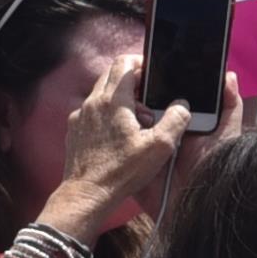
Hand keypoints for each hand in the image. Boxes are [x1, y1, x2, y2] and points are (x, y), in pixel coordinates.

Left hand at [49, 51, 194, 233]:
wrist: (87, 195)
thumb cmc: (122, 172)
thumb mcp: (160, 147)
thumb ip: (176, 120)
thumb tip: (181, 106)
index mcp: (113, 101)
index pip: (124, 63)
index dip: (141, 63)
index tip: (153, 75)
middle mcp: (92, 103)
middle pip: (111, 76)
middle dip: (133, 82)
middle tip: (150, 100)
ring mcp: (80, 117)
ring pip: (102, 95)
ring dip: (121, 100)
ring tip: (138, 122)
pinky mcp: (75, 132)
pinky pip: (93, 113)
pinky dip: (108, 116)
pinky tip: (120, 137)